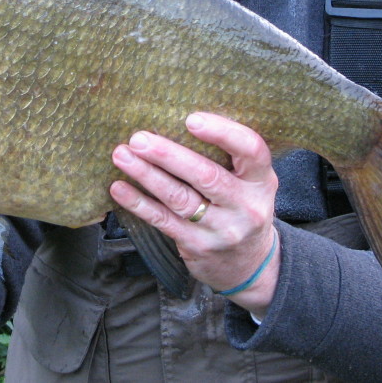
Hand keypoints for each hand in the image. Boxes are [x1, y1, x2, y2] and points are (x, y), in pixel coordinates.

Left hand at [110, 112, 279, 315]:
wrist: (249, 265)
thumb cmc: (242, 206)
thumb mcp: (250, 181)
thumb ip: (229, 156)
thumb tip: (178, 116)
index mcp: (261, 180)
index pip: (251, 151)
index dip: (223, 133)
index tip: (191, 119)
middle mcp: (245, 206)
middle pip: (206, 176)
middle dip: (169, 155)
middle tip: (139, 138)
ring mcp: (221, 229)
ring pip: (179, 199)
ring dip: (147, 175)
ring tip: (122, 155)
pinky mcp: (197, 246)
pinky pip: (163, 221)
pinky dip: (139, 203)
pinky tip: (120, 188)